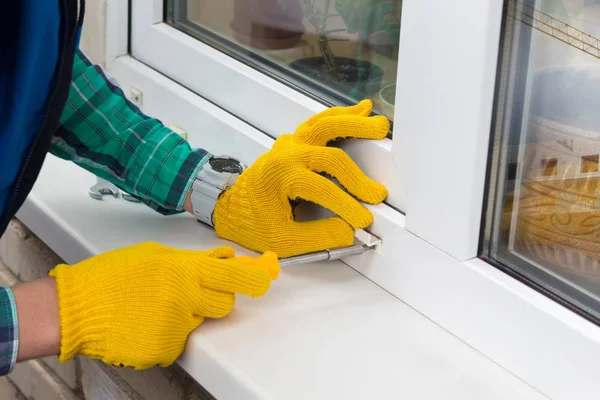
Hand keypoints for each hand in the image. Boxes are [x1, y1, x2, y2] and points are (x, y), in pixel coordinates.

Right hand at [48, 243, 278, 369]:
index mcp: (183, 270)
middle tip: (188, 292)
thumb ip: (193, 259)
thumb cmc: (110, 277)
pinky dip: (167, 334)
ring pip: (199, 322)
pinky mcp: (164, 349)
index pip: (235, 275)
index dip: (256, 277)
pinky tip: (144, 323)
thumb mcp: (155, 255)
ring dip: (187, 315)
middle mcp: (184, 299)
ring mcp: (175, 327)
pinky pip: (179, 341)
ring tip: (154, 306)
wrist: (72, 309)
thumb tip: (225, 258)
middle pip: (225, 304)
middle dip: (214, 298)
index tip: (268, 277)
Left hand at [214, 100, 388, 257]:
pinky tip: (362, 110)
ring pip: (325, 126)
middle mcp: (287, 154)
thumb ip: (318, 236)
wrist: (228, 204)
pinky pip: (320, 122)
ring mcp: (291, 143)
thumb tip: (350, 233)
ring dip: (355, 124)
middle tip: (377, 194)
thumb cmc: (251, 221)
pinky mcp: (295, 140)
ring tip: (380, 126)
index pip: (323, 190)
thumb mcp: (281, 239)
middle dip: (356, 178)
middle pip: (330, 157)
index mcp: (280, 177)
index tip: (363, 221)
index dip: (347, 206)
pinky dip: (341, 115)